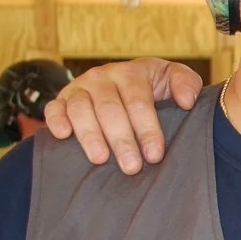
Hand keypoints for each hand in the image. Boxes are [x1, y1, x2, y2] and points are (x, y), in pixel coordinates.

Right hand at [44, 59, 202, 173]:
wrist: (125, 82)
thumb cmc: (153, 87)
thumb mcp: (173, 78)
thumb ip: (186, 83)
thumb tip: (186, 101)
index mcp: (132, 72)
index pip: (139, 102)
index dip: (147, 129)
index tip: (155, 155)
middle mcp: (103, 77)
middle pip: (110, 109)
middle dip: (122, 140)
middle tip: (131, 167)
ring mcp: (80, 88)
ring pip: (81, 109)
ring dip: (90, 135)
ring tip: (100, 159)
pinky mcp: (61, 100)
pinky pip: (53, 108)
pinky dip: (56, 120)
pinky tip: (63, 136)